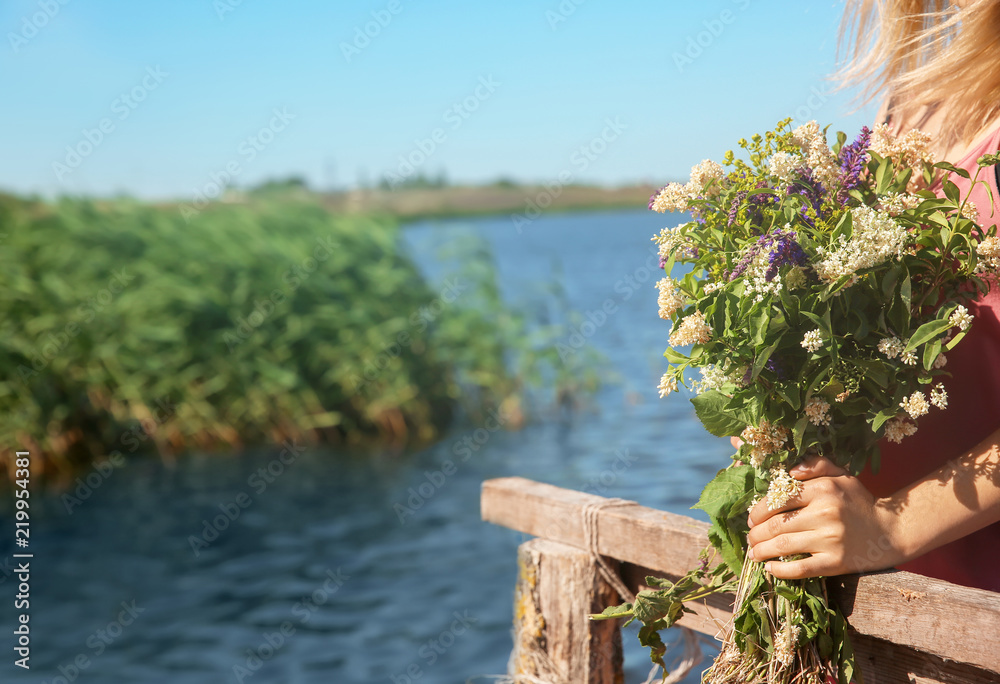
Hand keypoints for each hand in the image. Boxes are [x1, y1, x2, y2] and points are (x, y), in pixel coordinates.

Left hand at [746, 455, 905, 578]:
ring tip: (754, 553)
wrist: (892, 531)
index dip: (758, 511)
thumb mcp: (841, 476)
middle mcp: (825, 513)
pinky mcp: (836, 562)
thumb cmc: (860, 502)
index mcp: (823, 489)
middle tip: (749, 538)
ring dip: (762, 551)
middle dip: (755, 533)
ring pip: (783, 545)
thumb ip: (816, 465)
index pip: (779, 499)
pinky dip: (781, 570)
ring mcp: (830, 539)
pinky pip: (801, 568)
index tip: (751, 518)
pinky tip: (770, 569)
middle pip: (776, 524)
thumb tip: (791, 470)